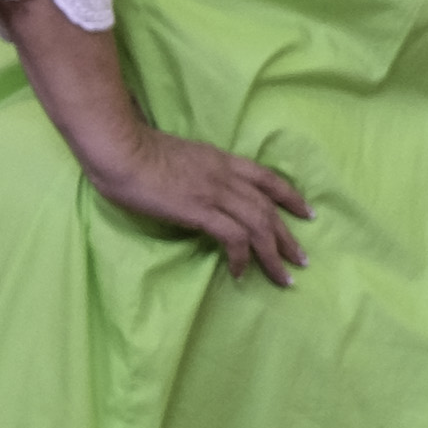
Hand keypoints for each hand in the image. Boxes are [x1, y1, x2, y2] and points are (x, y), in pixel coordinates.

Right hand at [82, 123, 310, 284]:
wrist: (121, 150)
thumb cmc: (136, 151)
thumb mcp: (178, 158)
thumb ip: (195, 173)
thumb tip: (197, 189)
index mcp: (220, 160)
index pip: (266, 178)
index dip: (290, 197)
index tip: (306, 213)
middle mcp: (225, 176)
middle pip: (268, 208)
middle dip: (287, 236)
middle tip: (301, 259)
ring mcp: (214, 193)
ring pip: (258, 226)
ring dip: (274, 254)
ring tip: (283, 277)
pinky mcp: (200, 210)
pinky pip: (233, 237)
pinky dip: (242, 257)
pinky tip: (240, 272)